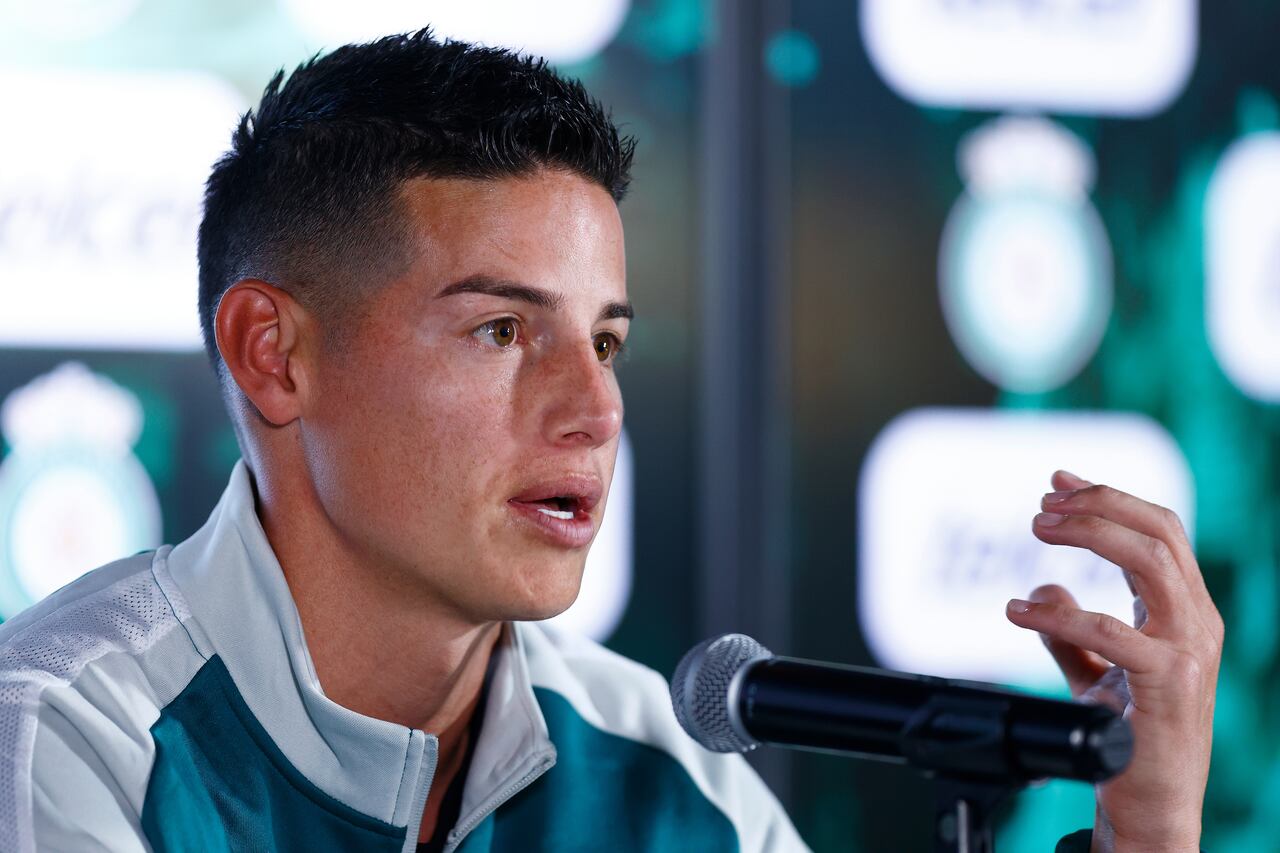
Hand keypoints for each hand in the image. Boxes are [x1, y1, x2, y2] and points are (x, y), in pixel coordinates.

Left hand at [1005, 471, 1221, 852]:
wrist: (1150, 807)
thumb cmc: (1131, 741)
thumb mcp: (1095, 674)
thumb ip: (1070, 630)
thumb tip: (1042, 588)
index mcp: (1186, 612)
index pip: (1158, 532)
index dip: (1108, 499)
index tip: (1056, 481)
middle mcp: (1197, 622)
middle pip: (1159, 533)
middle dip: (1098, 505)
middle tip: (1042, 505)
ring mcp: (1189, 651)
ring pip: (1148, 562)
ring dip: (1089, 534)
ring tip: (1037, 528)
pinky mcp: (1168, 683)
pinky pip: (1109, 632)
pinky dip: (1057, 615)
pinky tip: (1017, 611)